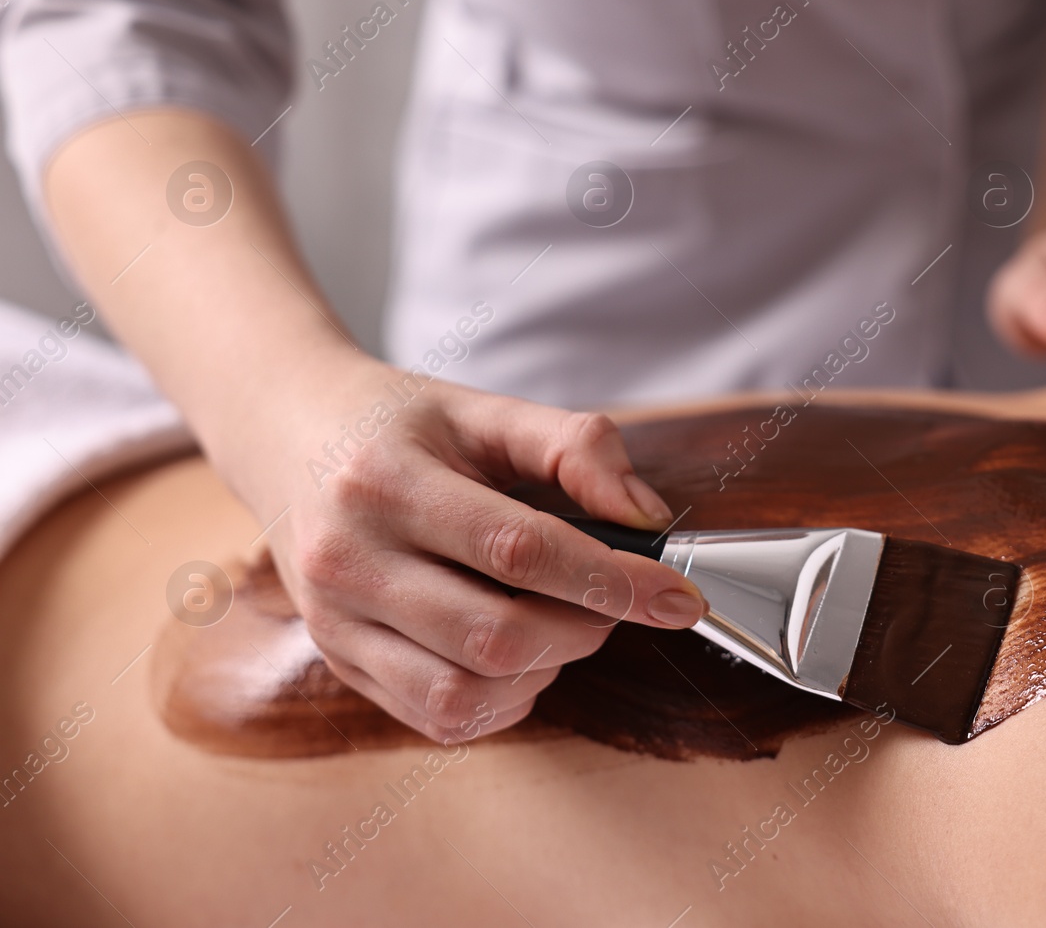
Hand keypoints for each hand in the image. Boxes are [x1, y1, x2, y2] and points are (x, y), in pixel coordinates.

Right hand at [246, 353, 705, 743]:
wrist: (286, 436)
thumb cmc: (396, 424)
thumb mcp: (484, 409)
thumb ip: (573, 447)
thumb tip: (645, 513)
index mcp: (386, 482)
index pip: (519, 548)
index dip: (613, 580)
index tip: (678, 595)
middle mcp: (350, 560)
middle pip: (495, 636)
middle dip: (585, 628)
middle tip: (612, 599)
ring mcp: (336, 622)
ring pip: (463, 693)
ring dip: (544, 672)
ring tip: (562, 622)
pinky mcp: (339, 662)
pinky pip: (437, 717)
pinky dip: (502, 701)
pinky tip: (521, 654)